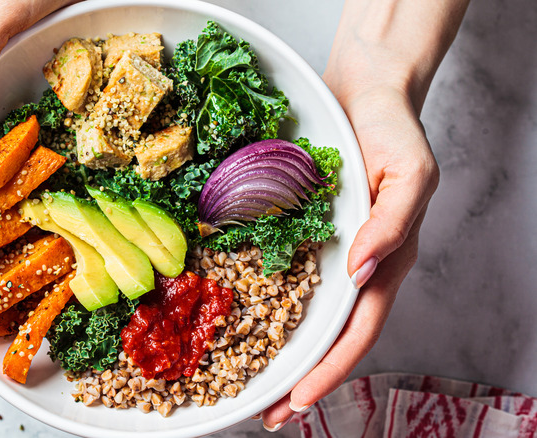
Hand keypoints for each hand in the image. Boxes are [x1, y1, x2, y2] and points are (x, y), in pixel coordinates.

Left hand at [259, 0, 468, 428]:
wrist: (365, 91)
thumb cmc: (393, 129)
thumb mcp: (409, 173)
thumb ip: (392, 224)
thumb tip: (363, 273)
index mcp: (384, 261)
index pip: (357, 330)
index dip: (328, 370)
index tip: (295, 402)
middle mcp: (354, 265)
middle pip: (327, 335)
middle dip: (298, 379)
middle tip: (263, 414)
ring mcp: (327, 251)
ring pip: (303, 313)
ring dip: (277, 351)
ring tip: (246, 382)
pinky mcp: (301, 231)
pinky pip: (281, 274)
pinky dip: (263, 302)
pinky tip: (235, 316)